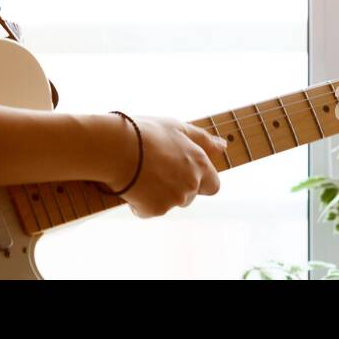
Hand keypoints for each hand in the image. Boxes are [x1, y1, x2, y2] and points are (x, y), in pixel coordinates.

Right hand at [107, 115, 226, 217]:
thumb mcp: (176, 127)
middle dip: (177, 189)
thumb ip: (203, 139)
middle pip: (191, 196)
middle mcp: (192, 184)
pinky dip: (141, 202)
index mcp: (200, 164)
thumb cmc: (145, 132)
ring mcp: (175, 199)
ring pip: (170, 203)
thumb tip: (223, 146)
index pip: (214, 185)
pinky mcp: (155, 210)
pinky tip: (131, 184)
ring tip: (140, 174)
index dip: (201, 181)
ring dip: (159, 194)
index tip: (183, 173)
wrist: (115, 148)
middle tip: (156, 172)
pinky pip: (149, 210)